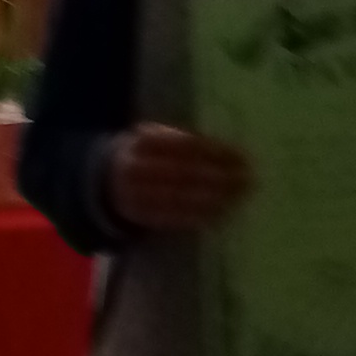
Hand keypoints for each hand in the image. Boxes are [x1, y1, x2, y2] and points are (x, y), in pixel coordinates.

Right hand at [107, 125, 253, 232]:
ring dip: (215, 198)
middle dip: (221, 177)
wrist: (107, 182)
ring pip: (182, 197)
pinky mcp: (143, 217)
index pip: (187, 146)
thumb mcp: (158, 138)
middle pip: (186, 173)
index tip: (243, 157)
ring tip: (241, 197)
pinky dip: (201, 215)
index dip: (217, 152)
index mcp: (144, 142)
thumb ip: (186, 141)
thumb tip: (231, 152)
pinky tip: (222, 213)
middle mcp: (138, 167)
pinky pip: (175, 218)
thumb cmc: (145, 154)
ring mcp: (138, 194)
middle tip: (249, 180)